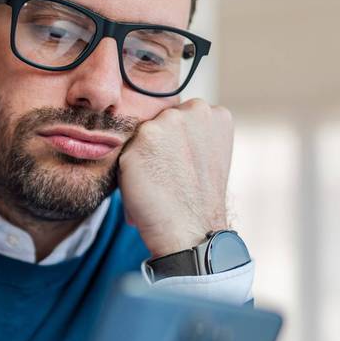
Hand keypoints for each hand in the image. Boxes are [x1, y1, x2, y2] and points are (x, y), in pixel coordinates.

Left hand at [118, 99, 233, 256]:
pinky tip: (144, 188)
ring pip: (140, 136)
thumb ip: (193, 133)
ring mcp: (167, 123)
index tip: (181, 166)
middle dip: (158, 146)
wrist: (191, 230)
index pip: (180, 118)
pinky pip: (124, 152)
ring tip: (157, 183)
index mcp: (215, 114)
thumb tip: (167, 125)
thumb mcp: (208, 154)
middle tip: (169, 177)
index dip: (175, 145)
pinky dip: (127, 171)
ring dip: (141, 157)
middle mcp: (194, 110)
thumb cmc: (197, 199)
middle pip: (159, 122)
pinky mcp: (141, 139)